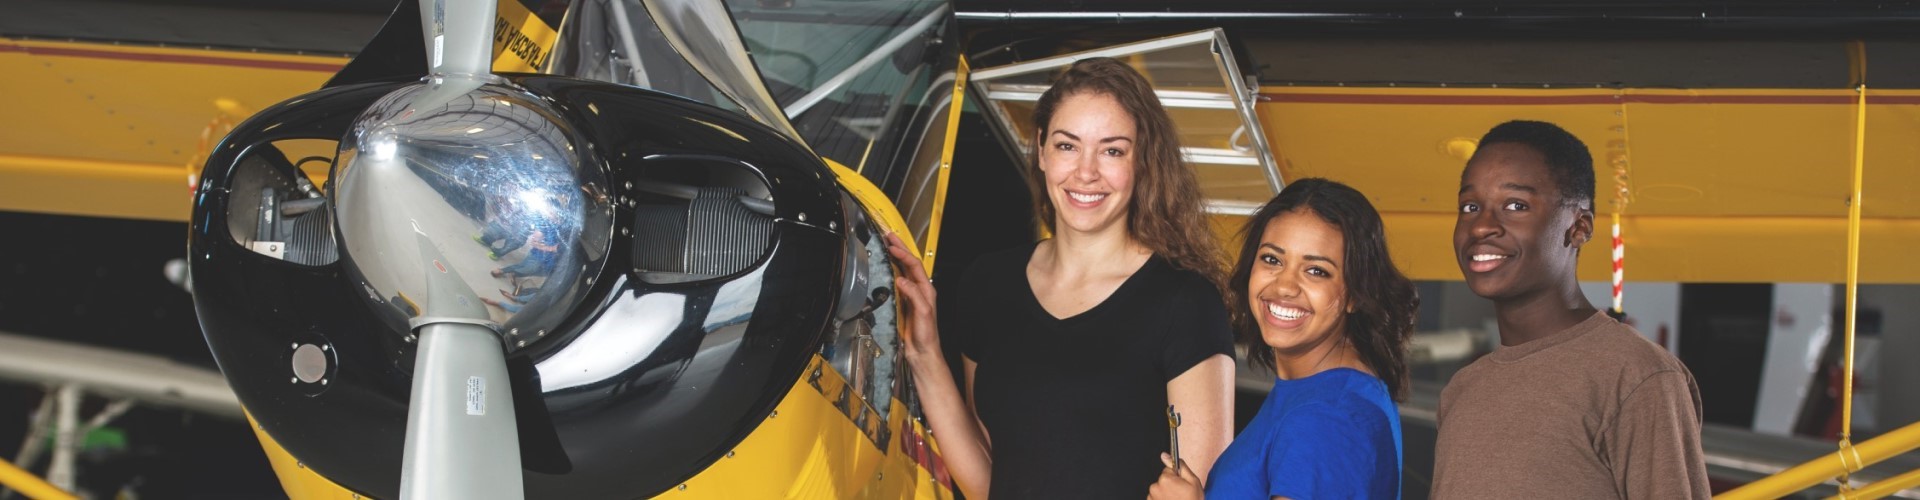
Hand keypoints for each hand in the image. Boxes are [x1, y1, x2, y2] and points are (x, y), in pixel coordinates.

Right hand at [883, 232, 940, 363]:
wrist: (922, 352)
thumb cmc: (927, 335)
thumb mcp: (923, 312)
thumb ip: (914, 295)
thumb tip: (901, 280)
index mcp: (926, 289)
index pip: (914, 266)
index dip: (903, 254)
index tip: (892, 246)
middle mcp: (919, 290)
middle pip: (909, 264)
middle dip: (899, 248)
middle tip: (888, 236)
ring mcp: (910, 295)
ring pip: (902, 270)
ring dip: (895, 257)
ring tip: (887, 245)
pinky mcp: (902, 302)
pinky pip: (896, 282)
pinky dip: (890, 271)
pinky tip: (885, 267)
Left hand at [1147, 453, 1202, 499]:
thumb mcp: (1193, 482)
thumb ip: (1180, 466)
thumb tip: (1165, 455)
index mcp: (1165, 479)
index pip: (1168, 470)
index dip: (1177, 477)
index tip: (1181, 485)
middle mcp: (1155, 487)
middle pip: (1163, 480)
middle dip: (1170, 485)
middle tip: (1180, 494)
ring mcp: (1151, 497)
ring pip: (1159, 489)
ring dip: (1166, 494)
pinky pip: (1155, 498)